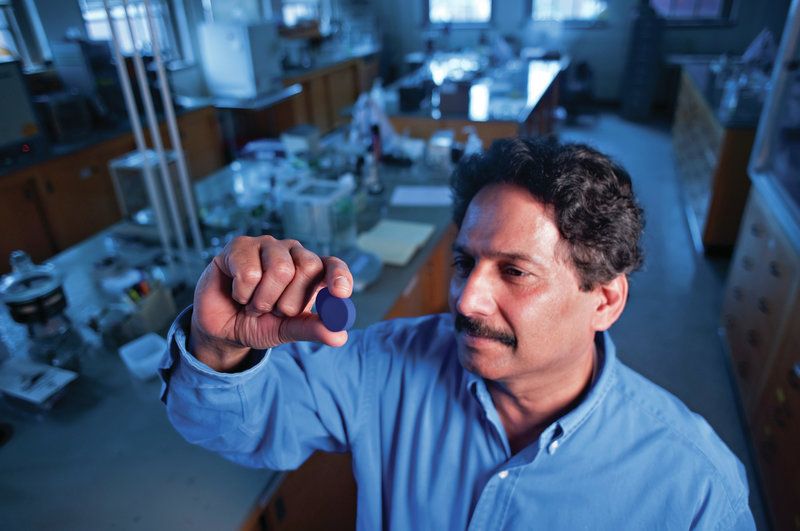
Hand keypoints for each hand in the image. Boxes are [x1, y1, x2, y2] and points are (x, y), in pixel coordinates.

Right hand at [189, 236, 352, 371]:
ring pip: (280, 269)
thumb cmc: (260, 323)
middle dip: (289, 301)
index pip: (333, 265)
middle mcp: (292, 252)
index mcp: (311, 271)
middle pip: (307, 266)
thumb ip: (313, 329)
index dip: (339, 276)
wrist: (223, 328)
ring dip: (264, 300)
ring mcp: (266, 245)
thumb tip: (340, 336)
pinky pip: (249, 272)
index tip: (340, 293)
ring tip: (254, 304)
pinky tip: (237, 293)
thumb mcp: (288, 330)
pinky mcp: (239, 246)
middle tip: (273, 310)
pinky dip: (242, 293)